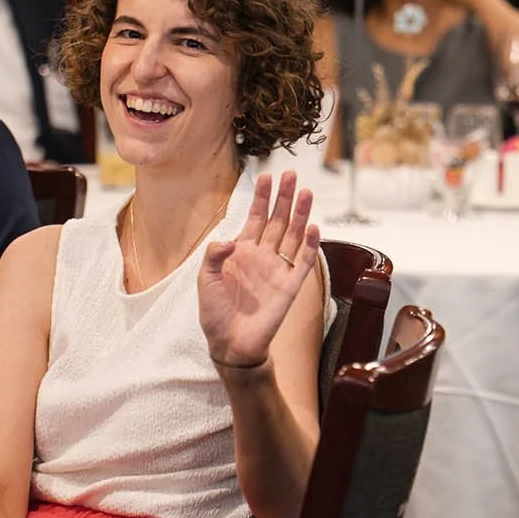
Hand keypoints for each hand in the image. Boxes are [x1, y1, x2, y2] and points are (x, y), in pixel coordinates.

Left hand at [198, 172, 321, 370]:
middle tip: (290, 174)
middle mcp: (262, 256)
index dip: (260, 197)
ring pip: (293, 234)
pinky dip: (309, 244)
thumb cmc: (214, 312)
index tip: (265, 176)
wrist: (230, 343)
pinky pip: (302, 261)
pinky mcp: (290, 286)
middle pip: (277, 220)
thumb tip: (230, 240)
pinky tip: (314, 226)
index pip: (254, 217)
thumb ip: (213, 255)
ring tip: (306, 192)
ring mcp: (277, 269)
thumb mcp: (204, 280)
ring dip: (300, 214)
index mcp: (241, 251)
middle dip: (284, 197)